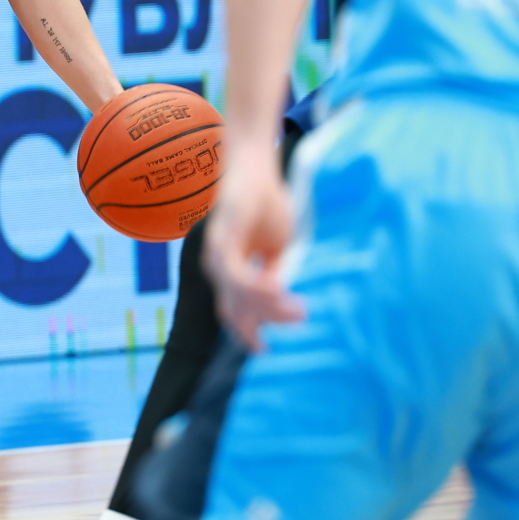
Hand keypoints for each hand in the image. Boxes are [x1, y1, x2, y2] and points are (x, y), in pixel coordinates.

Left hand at [201, 148, 302, 349]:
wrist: (254, 169)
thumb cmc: (265, 205)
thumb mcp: (276, 246)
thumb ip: (272, 273)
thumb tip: (276, 301)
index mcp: (229, 271)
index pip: (236, 312)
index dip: (249, 332)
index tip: (266, 350)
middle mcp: (217, 266)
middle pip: (236, 310)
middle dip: (267, 322)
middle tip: (301, 318)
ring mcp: (217, 254)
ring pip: (237, 296)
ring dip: (268, 307)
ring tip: (299, 308)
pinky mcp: (222, 239)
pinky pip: (236, 274)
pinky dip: (256, 288)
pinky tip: (278, 290)